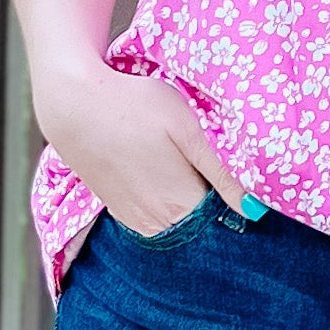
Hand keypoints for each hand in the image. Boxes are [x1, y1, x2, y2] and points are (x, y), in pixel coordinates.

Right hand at [39, 64, 241, 238]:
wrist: (73, 104)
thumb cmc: (135, 106)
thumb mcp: (187, 130)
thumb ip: (222, 173)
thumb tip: (256, 210)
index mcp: (181, 205)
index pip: (225, 219)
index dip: (236, 199)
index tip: (239, 177)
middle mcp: (157, 223)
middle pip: (200, 224)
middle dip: (214, 204)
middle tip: (210, 167)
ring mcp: (133, 220)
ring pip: (176, 223)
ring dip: (187, 204)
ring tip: (183, 167)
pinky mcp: (116, 211)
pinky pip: (153, 218)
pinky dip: (164, 204)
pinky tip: (162, 175)